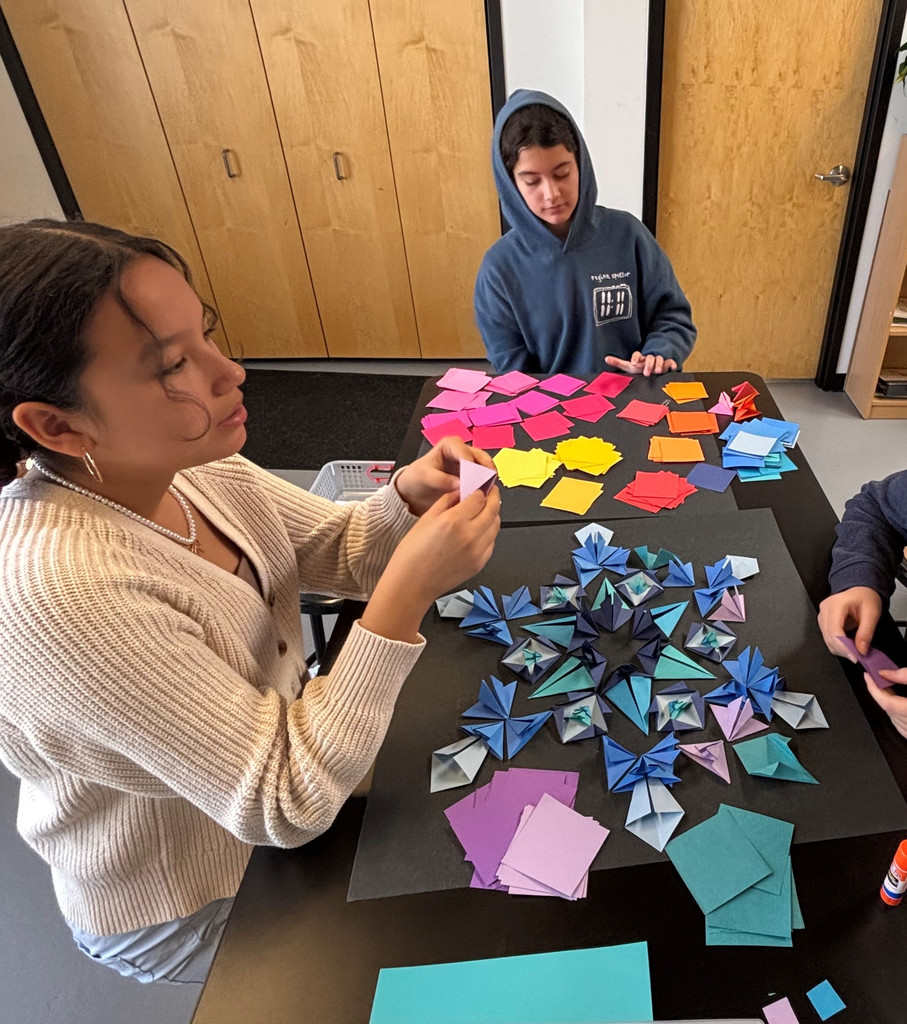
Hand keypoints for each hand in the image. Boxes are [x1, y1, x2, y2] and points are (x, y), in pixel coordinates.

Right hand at [360, 486, 500, 641]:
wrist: (411, 585)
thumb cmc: (412, 556)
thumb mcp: (425, 520)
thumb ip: (446, 502)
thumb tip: (459, 492)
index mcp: (453, 521)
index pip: (478, 497)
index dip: (481, 488)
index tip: (480, 485)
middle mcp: (469, 536)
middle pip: (493, 509)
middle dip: (493, 497)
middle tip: (491, 492)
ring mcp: (477, 551)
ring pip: (496, 526)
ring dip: (493, 515)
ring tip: (485, 510)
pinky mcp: (479, 564)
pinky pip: (492, 543)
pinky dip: (489, 533)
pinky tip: (480, 530)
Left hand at [394, 436, 495, 515]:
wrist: (414, 492)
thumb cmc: (417, 478)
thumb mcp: (424, 477)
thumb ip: (441, 479)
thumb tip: (460, 484)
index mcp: (449, 445)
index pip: (463, 451)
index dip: (470, 462)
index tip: (474, 475)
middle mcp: (462, 452)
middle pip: (480, 456)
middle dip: (486, 468)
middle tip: (490, 481)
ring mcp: (469, 464)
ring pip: (485, 467)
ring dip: (488, 478)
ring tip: (490, 490)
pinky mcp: (472, 477)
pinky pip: (483, 479)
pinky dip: (486, 485)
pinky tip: (486, 494)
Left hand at [604, 351, 677, 376]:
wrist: (653, 371)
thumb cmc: (638, 369)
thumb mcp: (628, 367)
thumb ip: (618, 363)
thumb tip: (606, 358)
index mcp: (640, 359)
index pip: (637, 355)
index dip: (635, 358)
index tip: (633, 363)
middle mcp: (649, 359)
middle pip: (650, 357)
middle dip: (648, 364)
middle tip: (646, 373)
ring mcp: (659, 361)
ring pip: (660, 359)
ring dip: (659, 364)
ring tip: (658, 371)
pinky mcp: (668, 365)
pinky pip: (671, 363)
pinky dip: (672, 365)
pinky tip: (672, 368)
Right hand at [817, 586, 881, 658]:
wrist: (859, 590)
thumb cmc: (865, 598)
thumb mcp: (872, 613)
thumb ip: (866, 632)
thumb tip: (861, 650)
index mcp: (835, 604)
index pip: (834, 630)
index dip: (844, 646)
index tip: (855, 657)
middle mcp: (824, 610)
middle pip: (829, 637)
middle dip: (844, 650)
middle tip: (859, 657)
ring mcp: (822, 616)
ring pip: (827, 640)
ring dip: (841, 649)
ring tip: (856, 651)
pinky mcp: (823, 622)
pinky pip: (828, 638)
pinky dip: (838, 645)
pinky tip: (849, 646)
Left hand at [866, 671, 906, 737]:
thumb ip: (905, 676)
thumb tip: (884, 673)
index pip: (887, 702)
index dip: (874, 689)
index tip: (867, 676)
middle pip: (888, 709)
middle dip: (881, 693)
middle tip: (879, 679)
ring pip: (892, 717)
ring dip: (888, 702)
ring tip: (891, 688)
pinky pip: (899, 724)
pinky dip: (895, 712)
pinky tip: (899, 702)